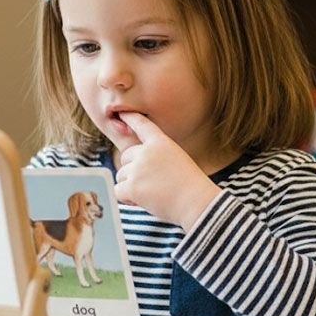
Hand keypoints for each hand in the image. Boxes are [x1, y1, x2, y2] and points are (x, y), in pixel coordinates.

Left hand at [115, 112, 219, 229]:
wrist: (196, 202)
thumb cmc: (190, 187)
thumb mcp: (177, 161)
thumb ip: (156, 158)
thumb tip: (132, 168)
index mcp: (161, 143)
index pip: (143, 125)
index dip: (131, 118)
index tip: (123, 112)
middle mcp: (146, 152)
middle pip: (125, 157)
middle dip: (132, 170)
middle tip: (151, 183)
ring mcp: (138, 168)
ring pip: (121, 175)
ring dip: (131, 186)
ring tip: (152, 193)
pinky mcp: (132, 186)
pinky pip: (118, 191)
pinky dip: (128, 198)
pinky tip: (144, 201)